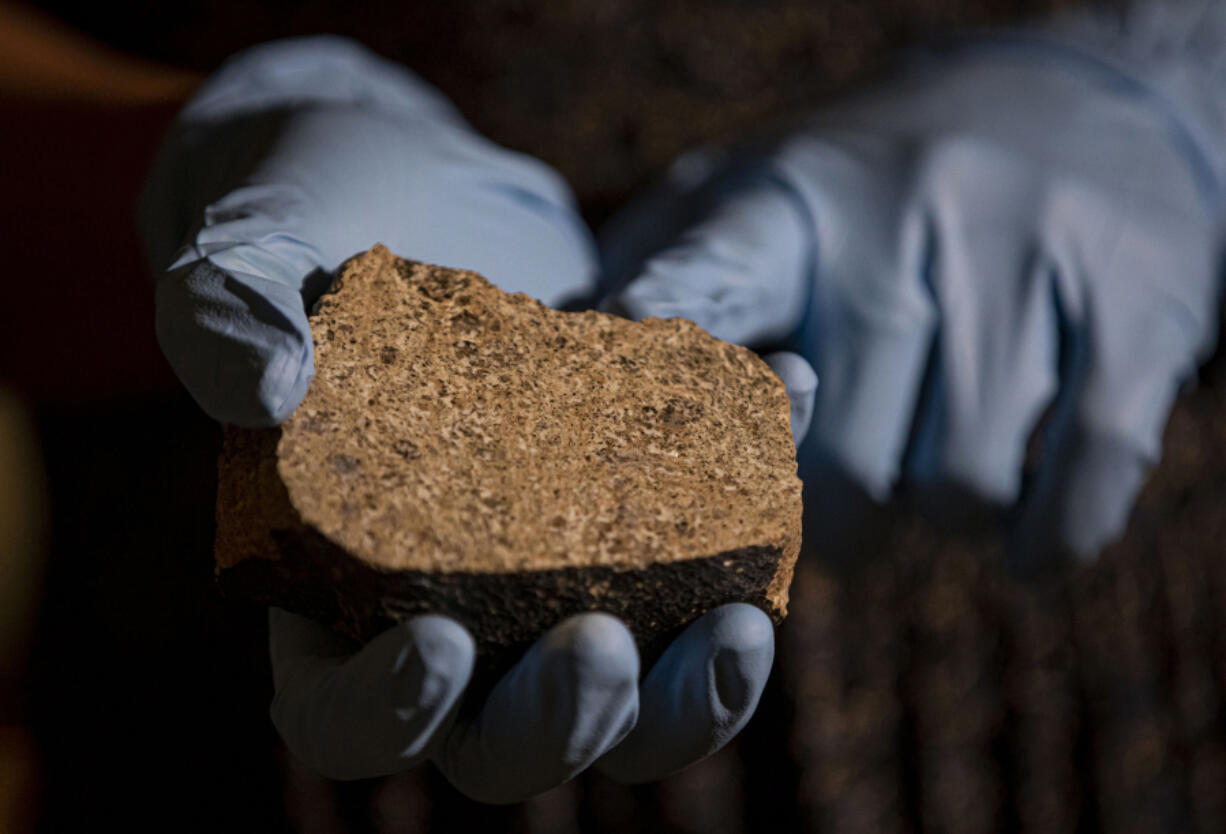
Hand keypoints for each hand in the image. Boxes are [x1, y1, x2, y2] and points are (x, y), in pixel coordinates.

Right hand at [141, 37, 801, 800]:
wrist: (412, 177)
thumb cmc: (303, 224)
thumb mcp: (245, 251)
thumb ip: (223, 316)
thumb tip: (264, 391)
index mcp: (331, 588)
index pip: (342, 715)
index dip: (388, 715)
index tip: (438, 641)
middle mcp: (451, 604)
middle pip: (505, 739)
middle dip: (561, 721)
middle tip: (600, 644)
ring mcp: (554, 566)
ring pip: (628, 698)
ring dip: (691, 693)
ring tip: (739, 623)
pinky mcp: (636, 503)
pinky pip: (708, 555)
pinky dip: (758, 506)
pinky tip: (793, 397)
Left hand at [601, 23, 1223, 571]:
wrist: (1091, 103)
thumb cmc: (884, 186)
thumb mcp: (760, 196)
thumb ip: (662, 278)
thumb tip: (568, 370)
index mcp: (788, 198)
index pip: (700, 292)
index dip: (654, 376)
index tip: (608, 449)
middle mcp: (904, 215)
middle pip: (841, 462)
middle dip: (828, 526)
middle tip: (829, 513)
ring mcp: (1029, 255)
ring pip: (957, 488)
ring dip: (933, 521)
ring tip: (922, 480)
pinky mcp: (1138, 309)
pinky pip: (1077, 488)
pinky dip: (1040, 544)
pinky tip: (1015, 540)